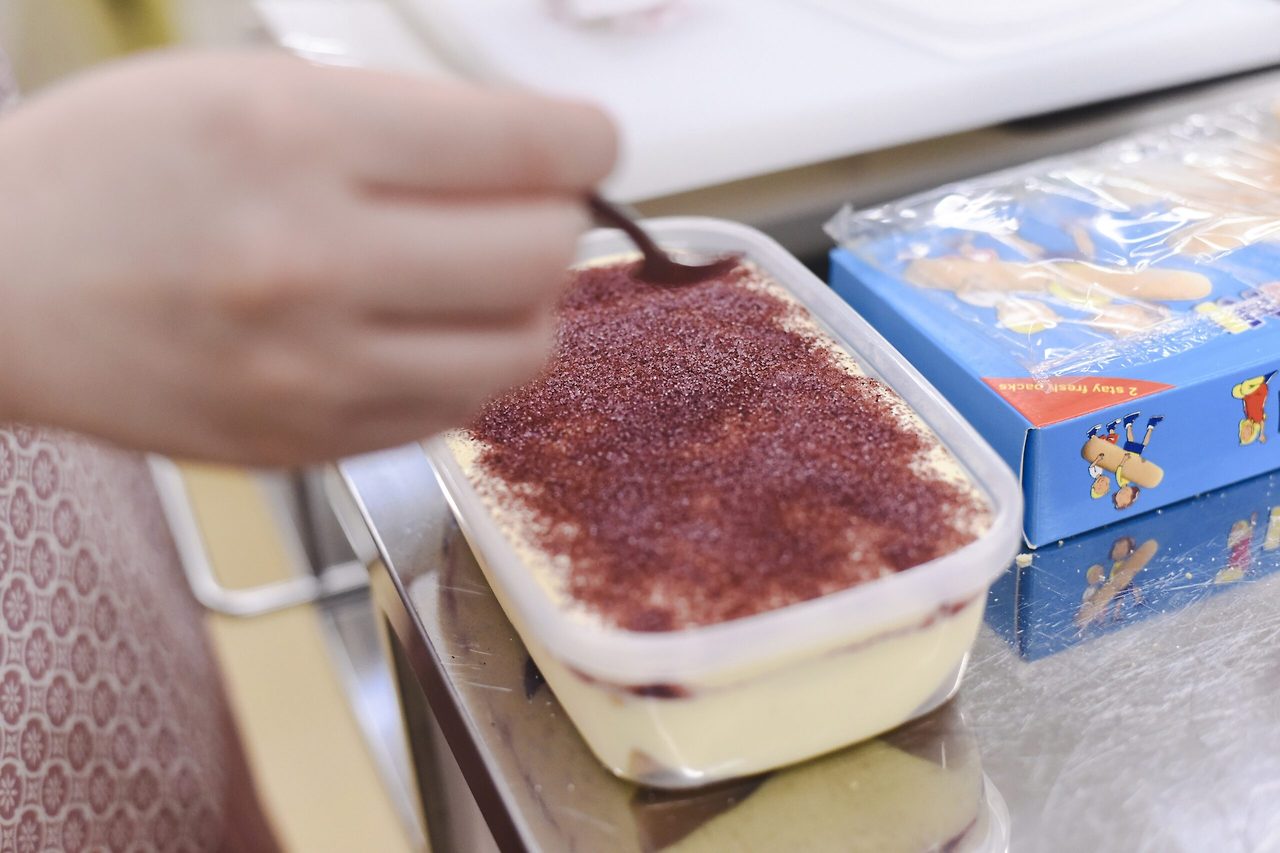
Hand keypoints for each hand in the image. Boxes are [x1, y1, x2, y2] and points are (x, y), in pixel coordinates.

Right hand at [0, 50, 615, 464]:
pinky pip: (457, 409)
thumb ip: (405, 120)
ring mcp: (314, 372)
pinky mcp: (312, 443)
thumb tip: (537, 151)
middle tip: (521, 205)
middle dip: (555, 218)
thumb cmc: (117, 169)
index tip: (589, 142)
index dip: (589, 140)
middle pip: (545, 254)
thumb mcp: (251, 87)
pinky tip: (420, 328)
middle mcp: (313, 264)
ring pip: (523, 349)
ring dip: (524, 303)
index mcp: (298, 142)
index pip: (529, 148)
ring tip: (473, 273)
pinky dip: (467, 362)